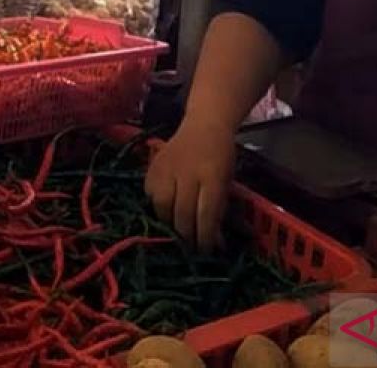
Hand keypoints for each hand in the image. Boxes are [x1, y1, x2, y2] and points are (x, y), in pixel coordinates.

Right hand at [144, 117, 235, 252]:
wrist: (204, 125)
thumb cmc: (221, 157)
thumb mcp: (227, 183)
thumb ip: (218, 211)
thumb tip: (214, 244)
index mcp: (212, 176)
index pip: (206, 215)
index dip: (205, 238)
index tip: (206, 252)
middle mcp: (187, 172)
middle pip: (182, 214)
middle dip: (187, 236)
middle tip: (190, 248)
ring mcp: (167, 168)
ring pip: (162, 208)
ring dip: (170, 224)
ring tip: (177, 230)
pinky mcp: (152, 168)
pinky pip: (150, 196)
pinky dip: (157, 207)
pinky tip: (166, 209)